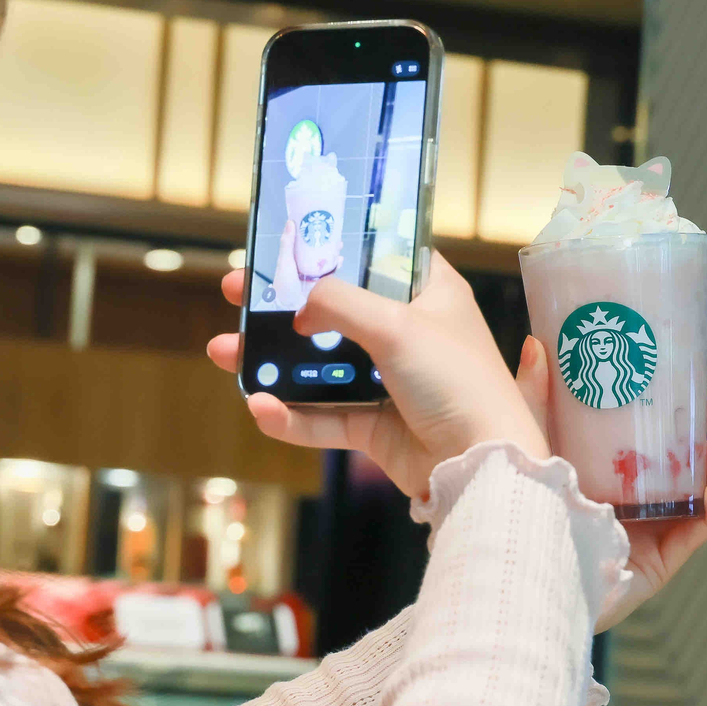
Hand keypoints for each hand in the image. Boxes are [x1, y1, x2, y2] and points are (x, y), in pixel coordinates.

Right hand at [207, 254, 547, 496]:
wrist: (480, 463)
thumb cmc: (457, 383)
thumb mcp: (396, 325)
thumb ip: (339, 304)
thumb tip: (300, 312)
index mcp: (430, 294)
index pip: (378, 257)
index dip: (335, 247)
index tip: (289, 242)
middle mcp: (410, 333)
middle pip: (336, 311)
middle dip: (284, 306)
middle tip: (238, 292)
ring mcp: (391, 380)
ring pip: (320, 366)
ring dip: (275, 361)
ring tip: (226, 352)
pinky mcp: (376, 424)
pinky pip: (324, 417)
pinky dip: (292, 415)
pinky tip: (261, 407)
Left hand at [273, 221, 341, 308]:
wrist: (289, 306)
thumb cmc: (283, 285)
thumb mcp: (284, 261)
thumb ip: (287, 244)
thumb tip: (291, 223)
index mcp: (293, 256)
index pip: (303, 240)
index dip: (311, 231)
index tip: (318, 223)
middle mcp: (303, 263)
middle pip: (316, 248)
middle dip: (326, 241)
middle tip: (334, 233)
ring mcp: (312, 272)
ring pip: (325, 258)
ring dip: (332, 251)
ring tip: (339, 245)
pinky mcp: (320, 281)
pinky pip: (330, 271)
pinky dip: (335, 265)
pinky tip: (339, 260)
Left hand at [515, 335, 706, 632]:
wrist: (518, 573)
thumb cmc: (518, 511)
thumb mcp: (530, 443)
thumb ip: (533, 397)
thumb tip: (537, 342)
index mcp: (607, 474)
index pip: (652, 439)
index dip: (675, 413)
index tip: (690, 384)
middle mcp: (631, 502)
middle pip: (681, 465)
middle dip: (703, 436)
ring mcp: (648, 533)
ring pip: (697, 496)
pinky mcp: (657, 563)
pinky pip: (696, 534)